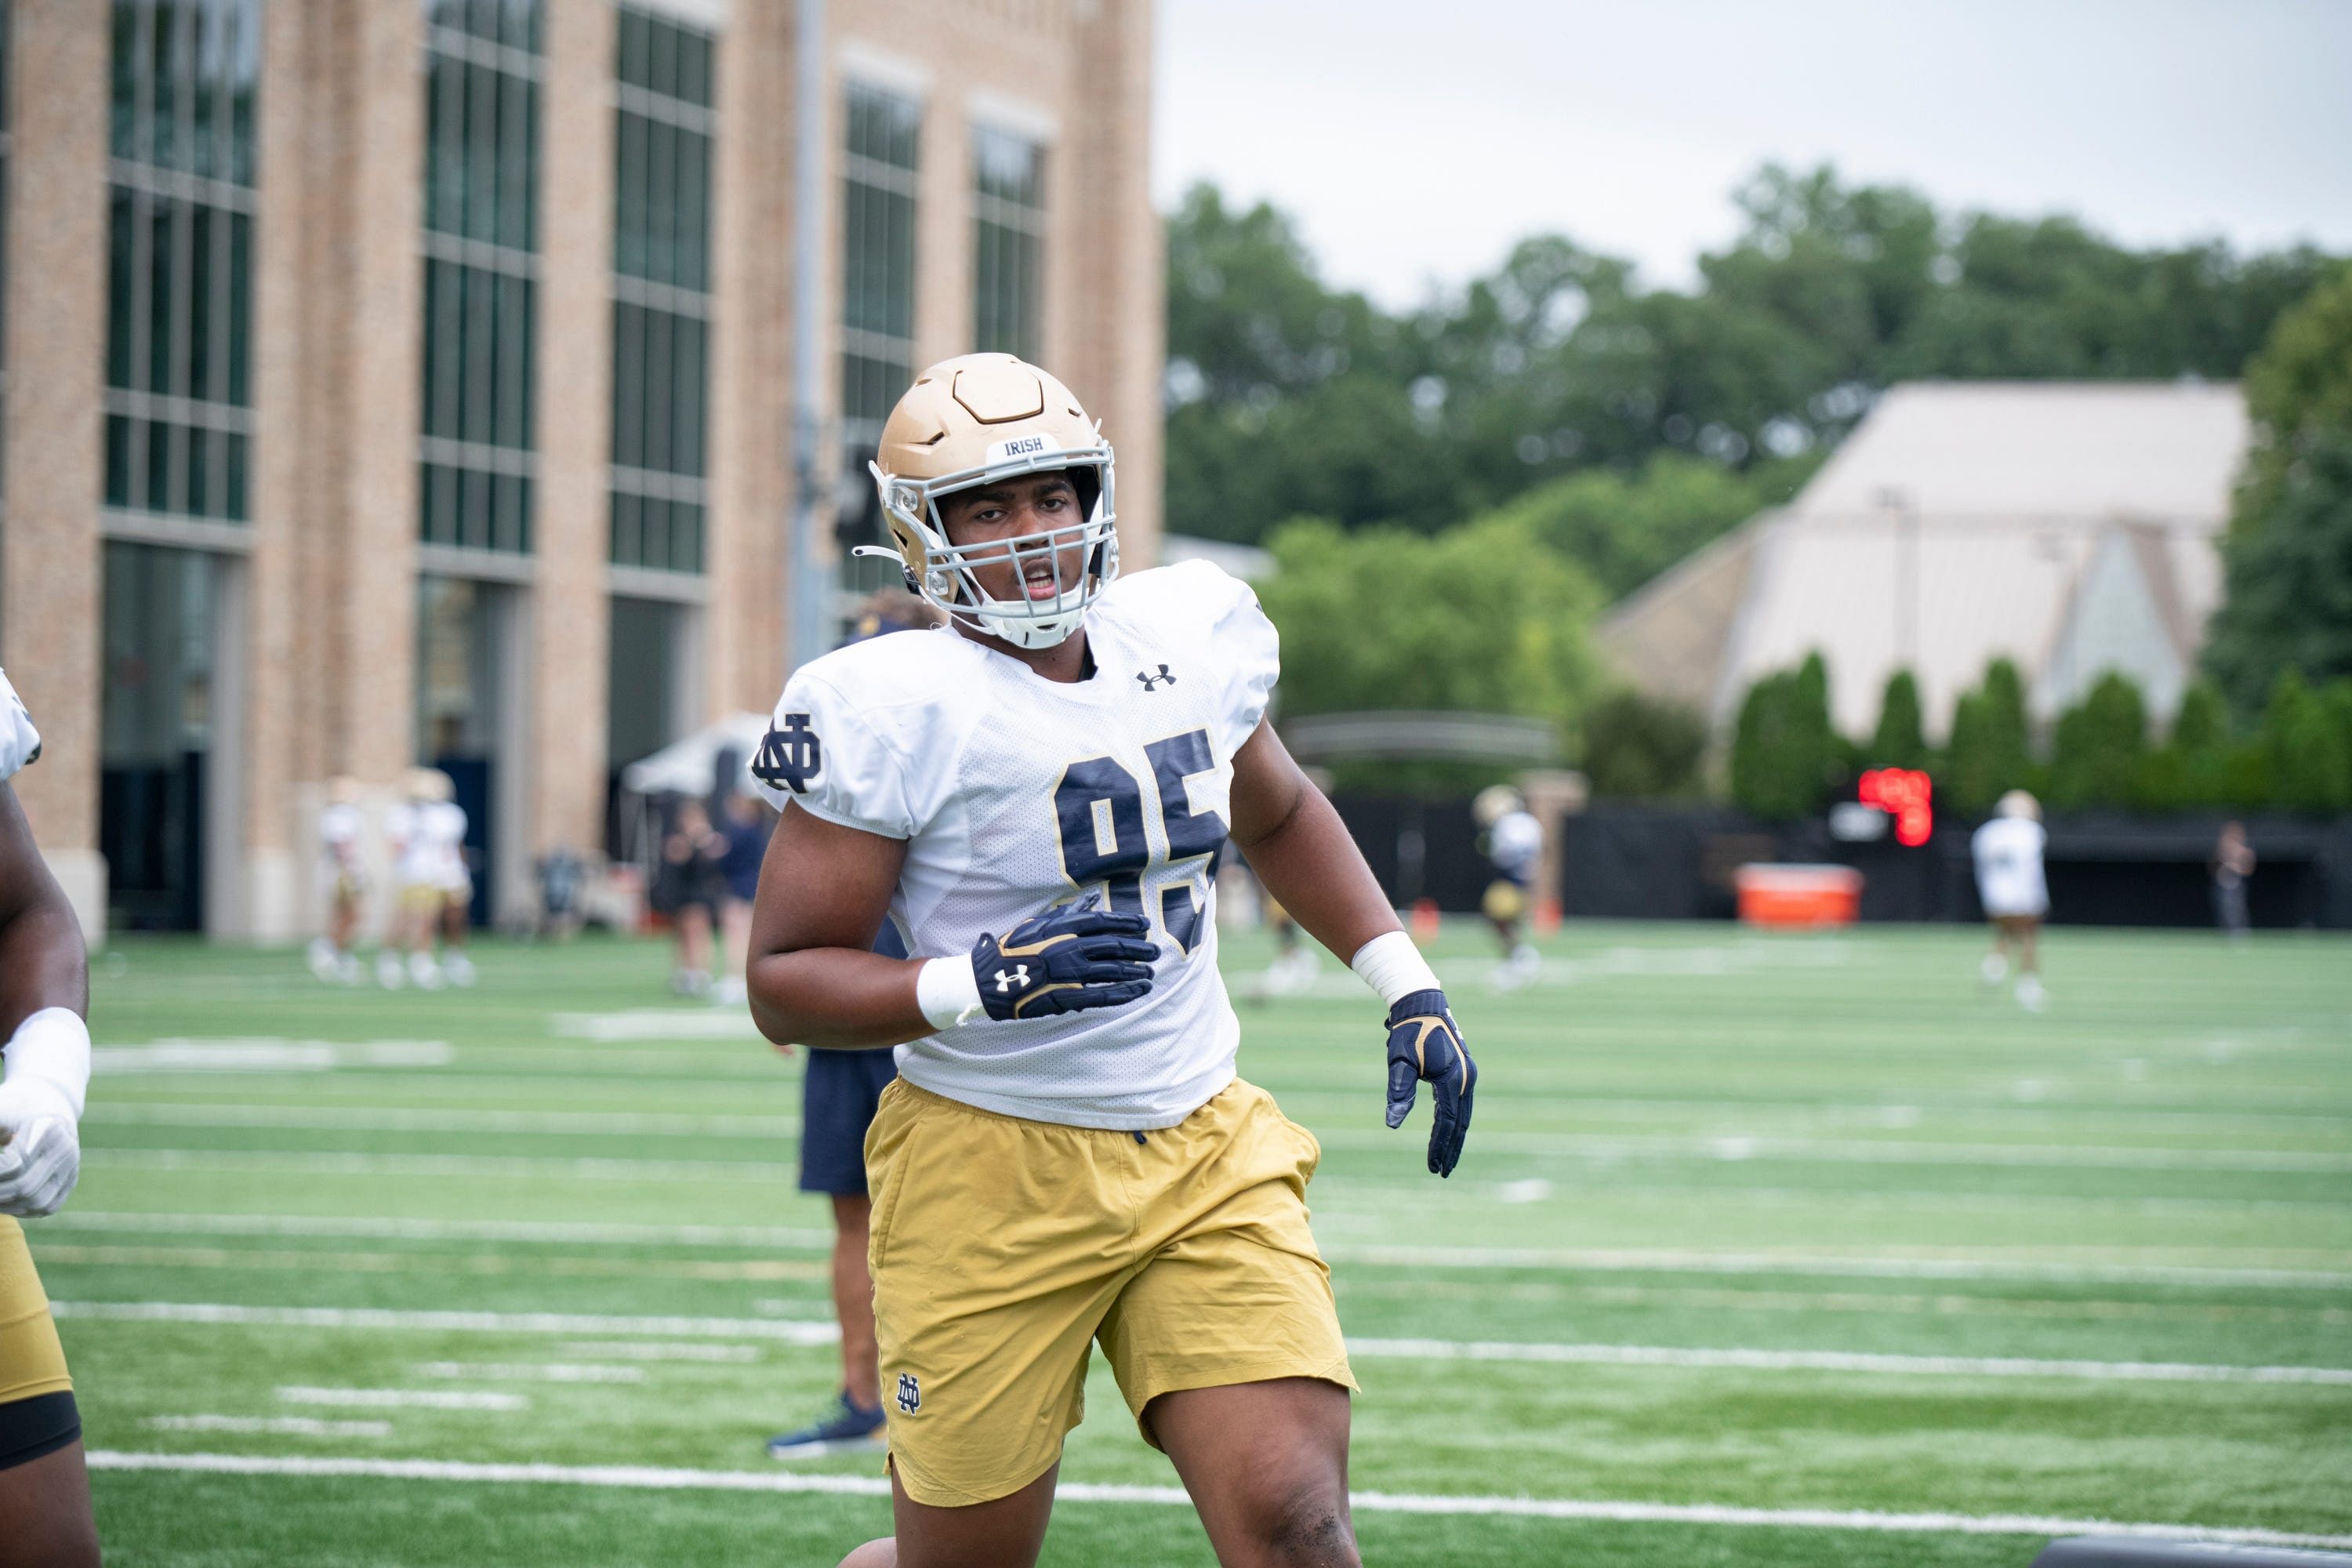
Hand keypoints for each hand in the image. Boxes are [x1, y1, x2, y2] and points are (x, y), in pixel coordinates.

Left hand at [0, 1079, 80, 1217]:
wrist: (48, 1101)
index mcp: (49, 1130)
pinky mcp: (70, 1180)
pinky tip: (5, 1203)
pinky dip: (23, 1210)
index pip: (13, 1166)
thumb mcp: (1, 1110)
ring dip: (8, 1206)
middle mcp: (66, 1150)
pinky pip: (47, 1206)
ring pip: (38, 1202)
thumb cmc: (16, 1106)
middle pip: (25, 1187)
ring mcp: (71, 1166)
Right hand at [972, 903, 1158, 1020]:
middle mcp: (1072, 948)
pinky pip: (1106, 995)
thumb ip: (1069, 913)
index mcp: (1064, 928)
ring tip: (1150, 971)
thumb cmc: (1015, 948)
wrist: (993, 979)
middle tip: (1154, 951)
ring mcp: (1073, 974)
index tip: (1145, 925)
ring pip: (1115, 970)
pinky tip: (1140, 989)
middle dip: (1139, 948)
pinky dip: (1126, 992)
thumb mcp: (1040, 923)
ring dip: (1136, 970)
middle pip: (1115, 946)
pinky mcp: (1071, 997)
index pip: (1104, 921)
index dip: (1128, 922)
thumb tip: (1091, 900)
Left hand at [1384, 988, 1475, 1177]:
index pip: (1447, 1122)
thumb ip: (1399, 1093)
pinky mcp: (1464, 1072)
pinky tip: (1446, 1133)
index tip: (1433, 1167)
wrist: (1422, 1005)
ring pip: (1463, 1116)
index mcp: (1453, 1079)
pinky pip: (1461, 1104)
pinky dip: (1455, 1122)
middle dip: (1450, 1150)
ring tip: (1445, 1160)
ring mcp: (1468, 1075)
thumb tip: (1392, 1124)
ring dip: (1454, 1138)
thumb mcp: (1399, 1063)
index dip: (1439, 1146)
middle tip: (1441, 1172)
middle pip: (1460, 1124)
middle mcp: (1466, 1079)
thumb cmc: (1408, 1032)